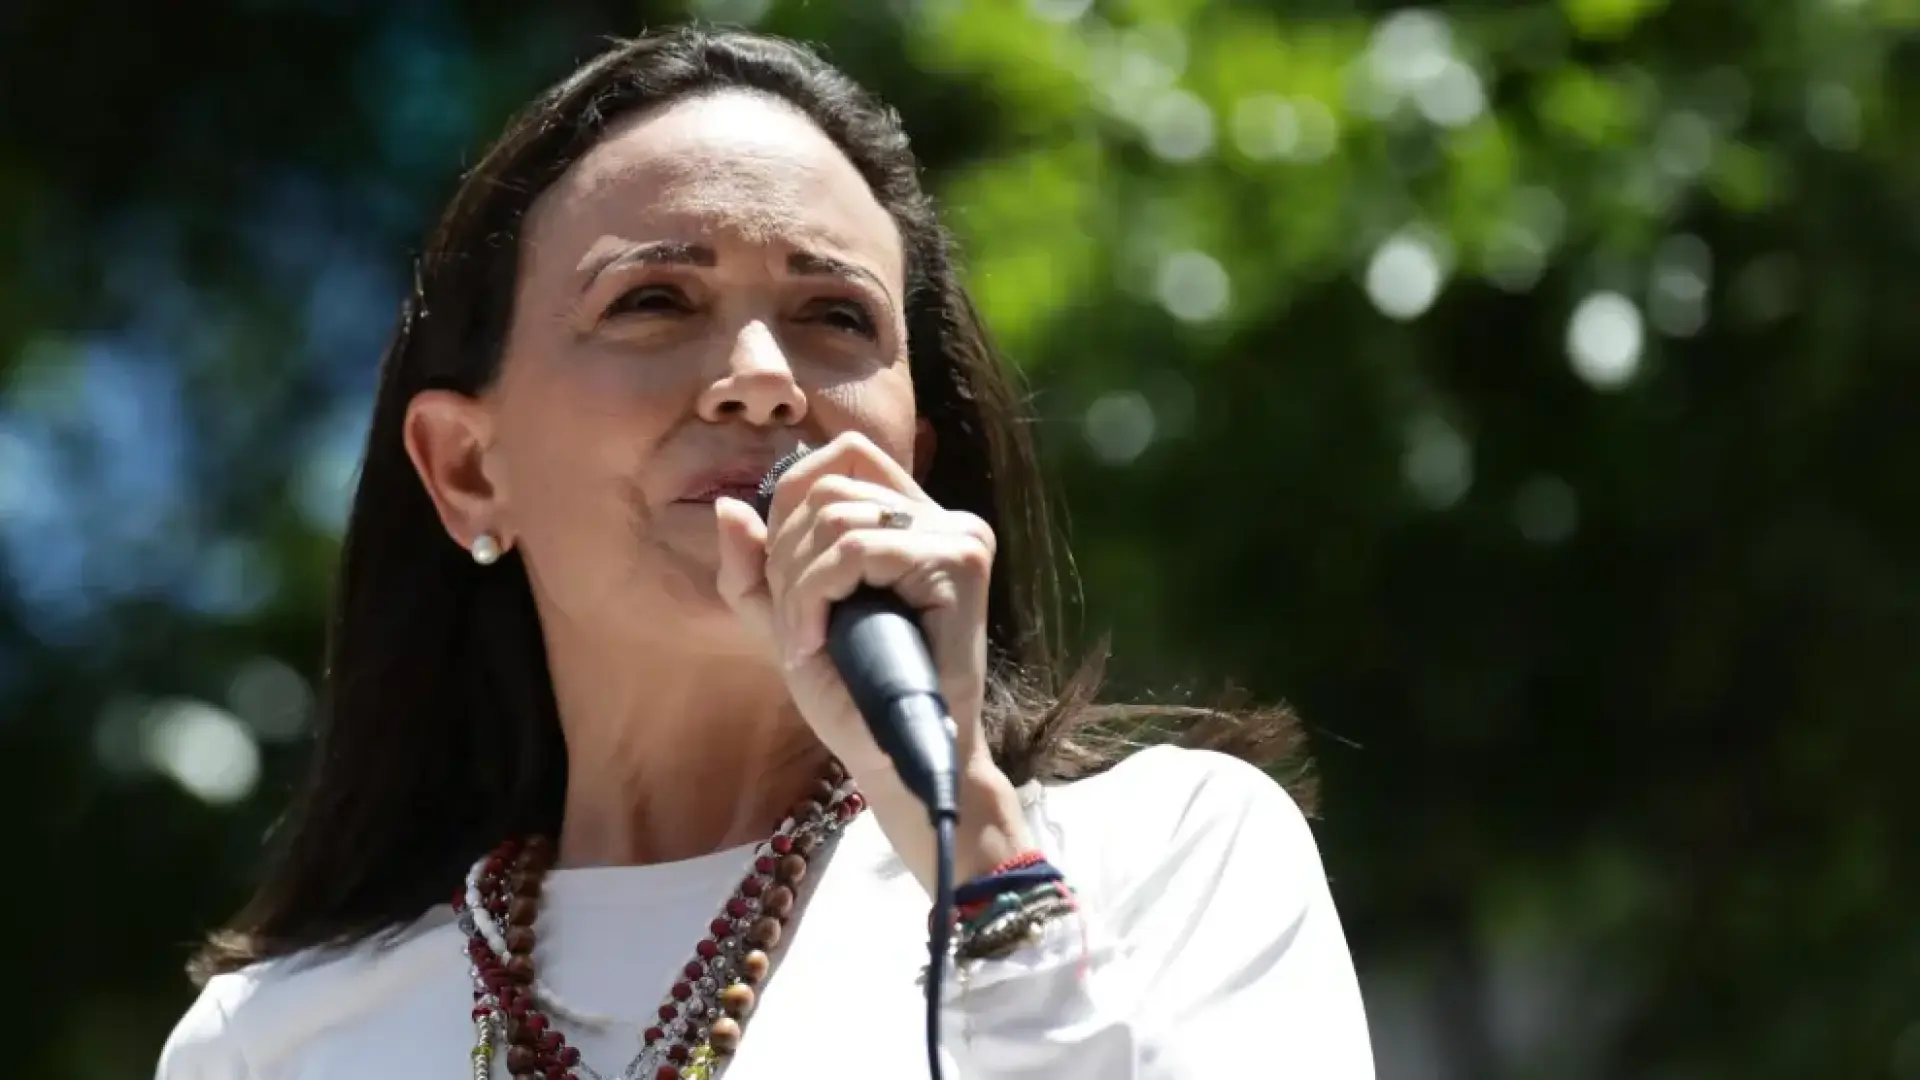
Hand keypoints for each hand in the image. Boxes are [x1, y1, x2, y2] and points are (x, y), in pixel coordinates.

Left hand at [711, 431, 990, 777]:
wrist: (893, 757)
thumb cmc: (849, 695)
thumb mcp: (786, 620)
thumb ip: (753, 568)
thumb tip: (728, 507)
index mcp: (910, 518)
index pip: (844, 455)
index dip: (791, 502)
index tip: (785, 580)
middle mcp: (941, 516)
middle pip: (828, 486)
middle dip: (786, 557)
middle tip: (794, 626)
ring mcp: (957, 535)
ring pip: (836, 519)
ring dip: (798, 586)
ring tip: (806, 640)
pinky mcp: (960, 562)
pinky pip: (858, 550)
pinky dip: (817, 595)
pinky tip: (815, 642)